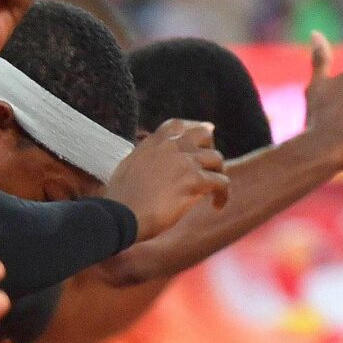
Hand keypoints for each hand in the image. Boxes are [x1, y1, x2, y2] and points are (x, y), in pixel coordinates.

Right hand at [109, 118, 228, 239]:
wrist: (119, 216)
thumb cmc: (119, 202)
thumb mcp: (126, 170)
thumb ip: (143, 160)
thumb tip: (152, 165)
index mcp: (151, 144)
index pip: (176, 126)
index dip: (192, 129)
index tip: (201, 139)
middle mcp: (170, 147)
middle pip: (203, 134)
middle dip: (210, 148)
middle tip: (209, 166)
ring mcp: (184, 162)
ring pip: (217, 159)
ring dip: (218, 174)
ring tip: (213, 191)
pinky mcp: (194, 180)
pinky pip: (222, 182)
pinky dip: (223, 195)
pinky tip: (217, 205)